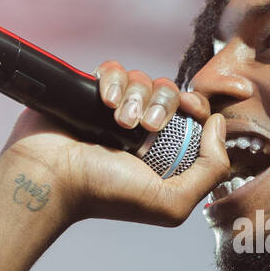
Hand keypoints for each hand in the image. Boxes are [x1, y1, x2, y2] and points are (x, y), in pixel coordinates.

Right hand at [0, 61, 229, 226]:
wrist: (50, 179)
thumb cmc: (106, 194)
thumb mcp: (172, 201)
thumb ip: (211, 170)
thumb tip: (219, 126)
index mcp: (163, 151)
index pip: (193, 115)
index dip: (198, 105)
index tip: (192, 109)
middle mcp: (141, 128)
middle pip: (170, 91)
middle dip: (164, 103)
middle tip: (147, 127)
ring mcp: (114, 108)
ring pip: (142, 79)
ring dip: (136, 96)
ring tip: (119, 122)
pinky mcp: (89, 91)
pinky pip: (113, 68)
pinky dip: (112, 80)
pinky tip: (103, 103)